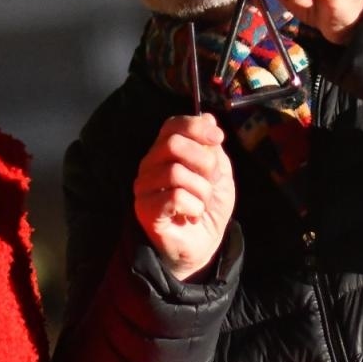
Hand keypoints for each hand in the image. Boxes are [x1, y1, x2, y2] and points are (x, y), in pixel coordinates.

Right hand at [134, 114, 234, 280]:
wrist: (201, 244)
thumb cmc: (206, 206)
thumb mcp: (219, 173)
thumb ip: (212, 147)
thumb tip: (208, 117)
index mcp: (165, 152)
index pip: (172, 125)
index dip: (197, 127)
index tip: (218, 139)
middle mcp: (150, 166)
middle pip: (174, 145)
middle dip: (204, 162)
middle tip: (210, 182)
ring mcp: (144, 188)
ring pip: (176, 172)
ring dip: (201, 190)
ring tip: (201, 203)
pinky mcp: (145, 210)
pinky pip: (174, 197)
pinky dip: (193, 206)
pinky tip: (190, 215)